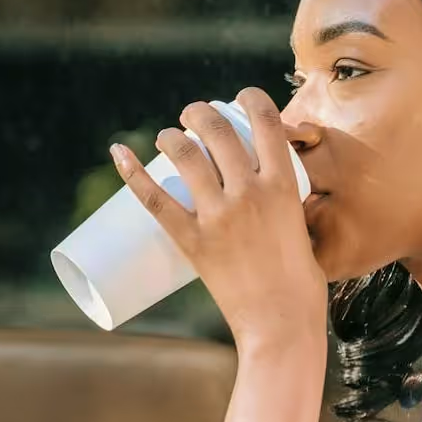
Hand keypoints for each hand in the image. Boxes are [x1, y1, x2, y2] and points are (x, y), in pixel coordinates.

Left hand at [112, 87, 325, 348]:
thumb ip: (284, 206)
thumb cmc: (299, 284)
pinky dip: (132, 173)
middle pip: (218, 130)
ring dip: (172, 136)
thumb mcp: (302, 228)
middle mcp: (250, 192)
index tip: (238, 97)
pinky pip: (155, 200)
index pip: (265, 121)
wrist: (281, 323)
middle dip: (200, 113)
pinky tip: (118, 152)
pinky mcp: (193, 241)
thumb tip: (269, 194)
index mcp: (283, 184)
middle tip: (192, 116)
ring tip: (167, 136)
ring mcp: (219, 216)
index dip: (250, 98)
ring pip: (186, 155)